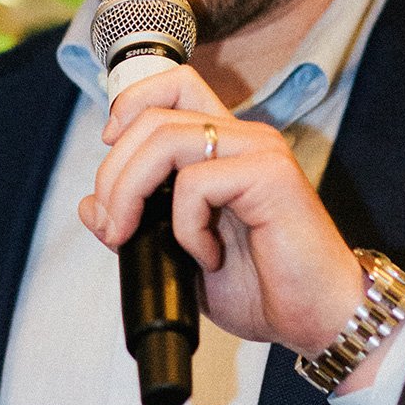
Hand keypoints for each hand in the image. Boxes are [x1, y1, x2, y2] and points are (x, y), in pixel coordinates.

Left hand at [79, 63, 367, 357]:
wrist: (316, 320)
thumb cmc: (263, 288)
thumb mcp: (181, 256)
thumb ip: (139, 225)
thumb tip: (88, 206)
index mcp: (224, 145)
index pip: (174, 84)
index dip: (130, 104)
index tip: (108, 149)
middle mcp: (243, 137)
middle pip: (155, 112)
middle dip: (114, 170)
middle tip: (111, 223)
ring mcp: (259, 151)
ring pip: (166, 139)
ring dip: (131, 191)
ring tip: (134, 235)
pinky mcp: (271, 175)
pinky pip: (196, 183)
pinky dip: (185, 227)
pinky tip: (207, 255)